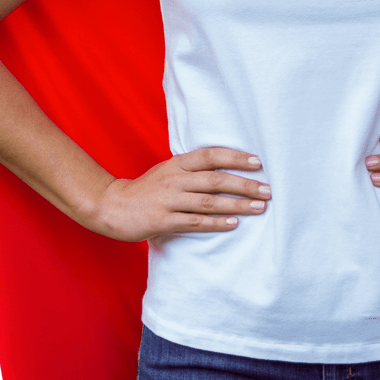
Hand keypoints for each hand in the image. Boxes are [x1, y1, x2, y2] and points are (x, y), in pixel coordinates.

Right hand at [89, 148, 270, 241]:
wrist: (112, 206)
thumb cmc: (147, 189)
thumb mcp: (168, 171)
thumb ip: (193, 169)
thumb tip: (227, 168)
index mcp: (177, 163)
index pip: (211, 155)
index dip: (236, 157)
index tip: (258, 162)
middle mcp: (175, 179)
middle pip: (215, 179)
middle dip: (245, 184)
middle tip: (268, 190)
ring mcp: (168, 200)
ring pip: (209, 201)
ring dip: (238, 204)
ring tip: (260, 207)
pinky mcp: (162, 220)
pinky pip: (195, 222)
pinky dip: (216, 223)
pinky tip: (234, 223)